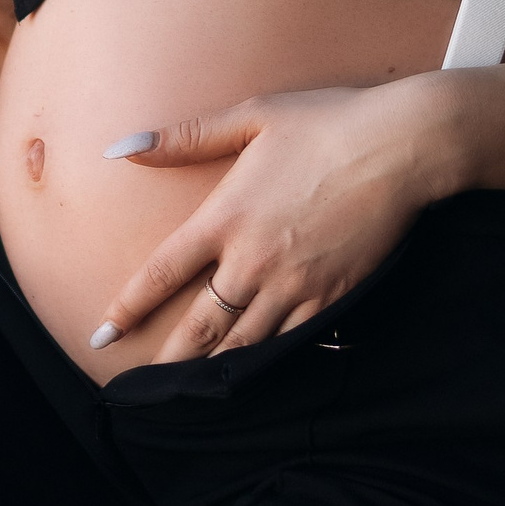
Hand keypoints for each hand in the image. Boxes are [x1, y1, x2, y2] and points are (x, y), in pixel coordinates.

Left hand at [90, 77, 461, 362]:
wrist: (400, 147)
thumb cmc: (326, 122)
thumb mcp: (251, 116)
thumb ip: (184, 138)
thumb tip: (121, 148)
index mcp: (225, 217)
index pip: (162, 272)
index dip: (129, 307)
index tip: (104, 335)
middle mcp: (252, 259)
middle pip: (200, 324)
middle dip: (168, 358)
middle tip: (142, 387)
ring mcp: (293, 283)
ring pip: (244, 340)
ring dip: (213, 367)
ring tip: (190, 389)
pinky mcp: (331, 295)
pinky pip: (291, 340)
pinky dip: (268, 358)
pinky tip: (254, 370)